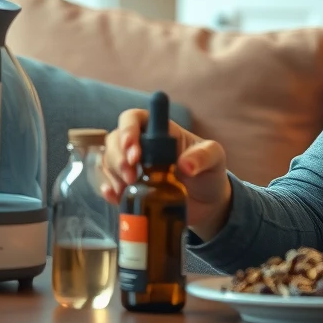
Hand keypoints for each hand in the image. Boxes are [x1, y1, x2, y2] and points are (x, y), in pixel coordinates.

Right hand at [101, 109, 232, 240]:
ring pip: (107, 160)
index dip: (128, 130)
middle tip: (132, 175)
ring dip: (113, 173)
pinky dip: (107, 189)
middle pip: (114, 139)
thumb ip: (204, 156)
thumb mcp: (215, 159)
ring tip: (128, 188)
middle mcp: (142, 146)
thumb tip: (185, 165)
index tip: (134, 151)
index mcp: (160, 132)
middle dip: (118, 156)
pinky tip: (114, 196)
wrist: (207, 203)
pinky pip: (108, 184)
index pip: (135, 118)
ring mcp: (132, 167)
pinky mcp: (129, 188)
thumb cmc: (209, 173)